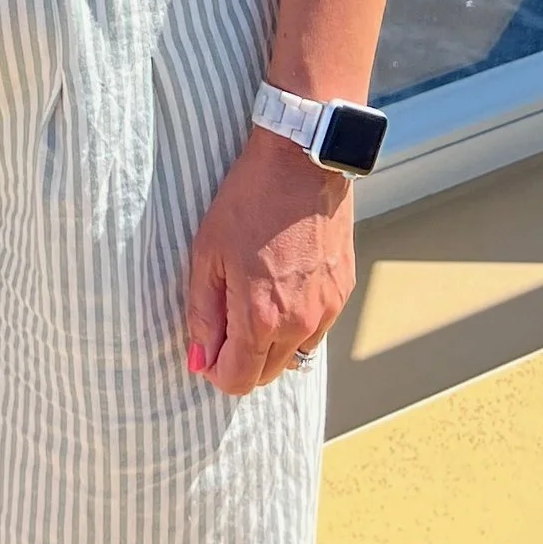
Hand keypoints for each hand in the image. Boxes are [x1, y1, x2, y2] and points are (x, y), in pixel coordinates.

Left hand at [183, 128, 355, 392]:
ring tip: (254, 300)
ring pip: (293, 355)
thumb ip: (203, 314)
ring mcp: (327, 310)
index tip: (206, 350)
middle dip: (241, 361)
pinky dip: (295, 323)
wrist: (302, 163)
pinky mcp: (342, 292)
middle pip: (266, 375)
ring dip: (270, 344)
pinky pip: (316, 329)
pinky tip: (281, 286)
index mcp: (261, 317)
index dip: (216, 371)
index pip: (239, 380)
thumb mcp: (208, 254)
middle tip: (225, 322)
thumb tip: (200, 360)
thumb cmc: (248, 201)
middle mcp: (300, 323)